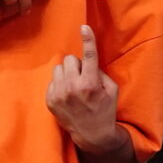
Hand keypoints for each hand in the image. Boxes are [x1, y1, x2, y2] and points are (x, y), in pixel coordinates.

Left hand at [45, 26, 121, 149]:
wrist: (92, 134)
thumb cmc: (105, 110)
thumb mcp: (112, 90)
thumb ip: (100, 73)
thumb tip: (87, 62)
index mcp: (90, 84)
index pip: (88, 56)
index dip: (88, 40)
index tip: (84, 27)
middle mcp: (73, 87)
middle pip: (70, 59)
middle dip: (77, 65)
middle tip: (83, 77)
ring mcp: (59, 94)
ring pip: (59, 68)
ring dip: (67, 73)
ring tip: (74, 86)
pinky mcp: (50, 100)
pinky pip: (53, 80)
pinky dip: (60, 84)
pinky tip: (68, 95)